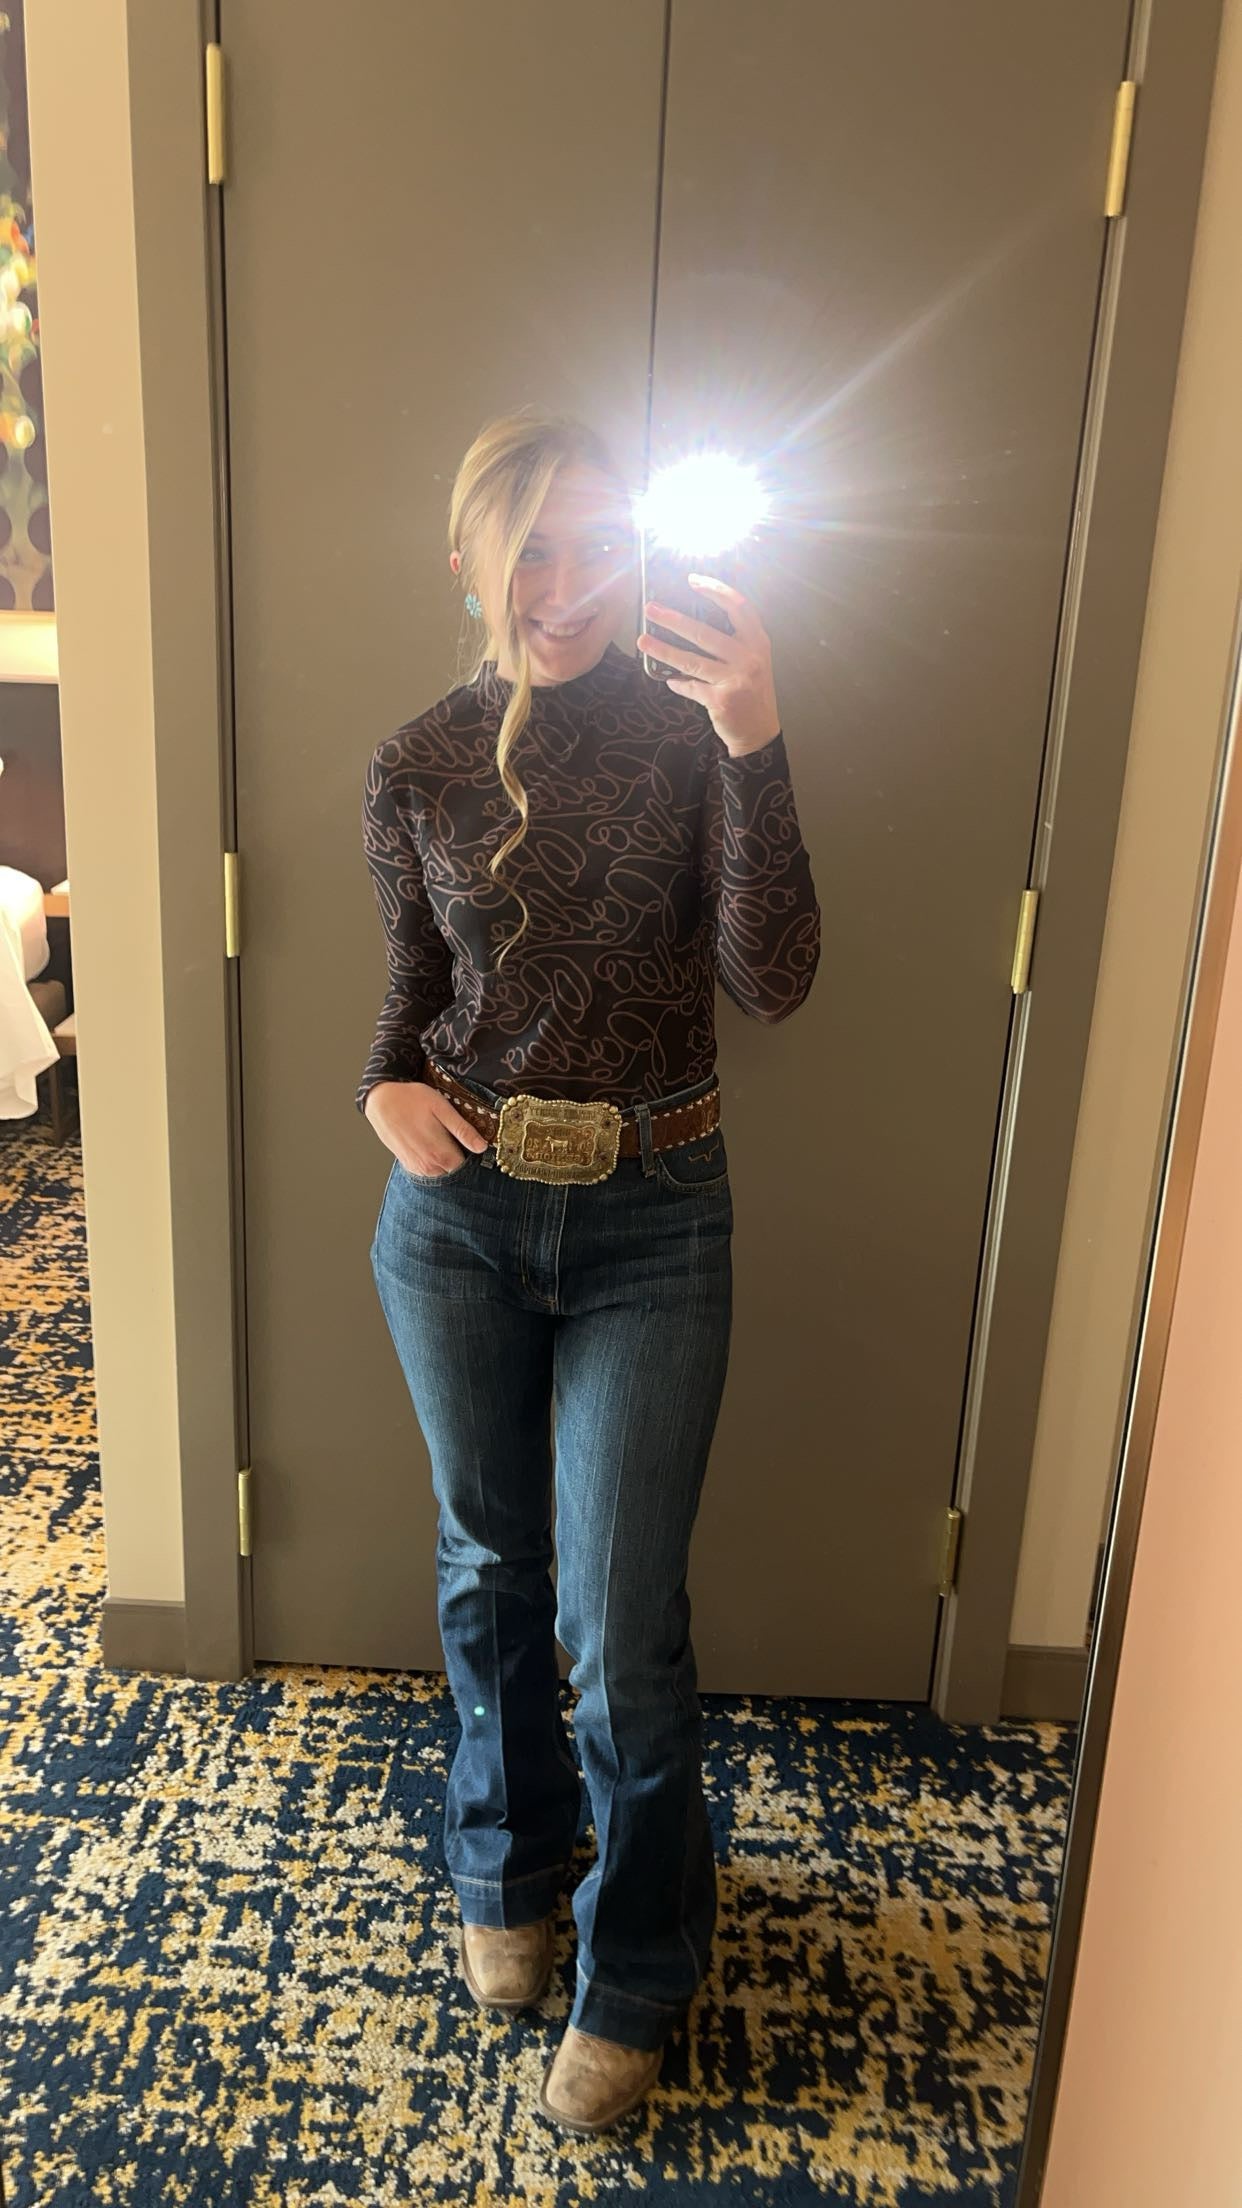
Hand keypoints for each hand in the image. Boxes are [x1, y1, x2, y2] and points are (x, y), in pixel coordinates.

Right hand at [364, 1079, 489, 1176]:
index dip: (471, 1154)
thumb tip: (482, 1147)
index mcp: (441, 1154)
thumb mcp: (442, 1108)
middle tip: (454, 1136)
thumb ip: (462, 1130)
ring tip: (440, 1138)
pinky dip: (432, 1161)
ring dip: (444, 1160)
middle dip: (459, 1158)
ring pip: (441, 1172)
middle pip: (454, 1171)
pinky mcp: (407, 1164)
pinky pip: (427, 1170)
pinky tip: (429, 1143)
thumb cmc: (412, 1099)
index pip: (467, 1167)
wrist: (381, 1100)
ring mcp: (416, 1168)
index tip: (470, 1141)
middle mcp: (429, 1166)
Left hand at [637, 576, 780, 756]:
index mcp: (757, 641)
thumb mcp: (753, 660)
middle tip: (651, 609)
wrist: (759, 731)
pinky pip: (691, 687)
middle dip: (673, 619)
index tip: (693, 580)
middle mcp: (749, 657)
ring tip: (643, 641)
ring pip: (692, 660)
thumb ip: (734, 641)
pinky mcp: (721, 700)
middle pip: (705, 632)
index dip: (716, 590)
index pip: (739, 607)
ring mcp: (735, 679)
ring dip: (663, 650)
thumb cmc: (752, 691)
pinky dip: (678, 683)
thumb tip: (692, 621)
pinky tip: (668, 680)